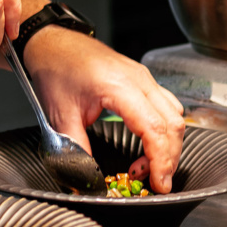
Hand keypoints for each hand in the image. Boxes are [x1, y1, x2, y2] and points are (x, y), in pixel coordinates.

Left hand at [23, 27, 184, 192]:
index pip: (154, 128)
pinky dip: (164, 129)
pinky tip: (149, 144)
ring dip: (169, 144)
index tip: (159, 183)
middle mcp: (139, 80)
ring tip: (149, 167)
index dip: (161, 160)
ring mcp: (143, 77)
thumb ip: (75, 149)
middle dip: (169, 158)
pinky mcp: (142, 80)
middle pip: (173, 124)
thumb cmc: (56, 68)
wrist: (52, 42)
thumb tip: (85, 176)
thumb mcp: (60, 115)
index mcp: (119, 86)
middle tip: (155, 183)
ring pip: (174, 115)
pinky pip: (166, 106)